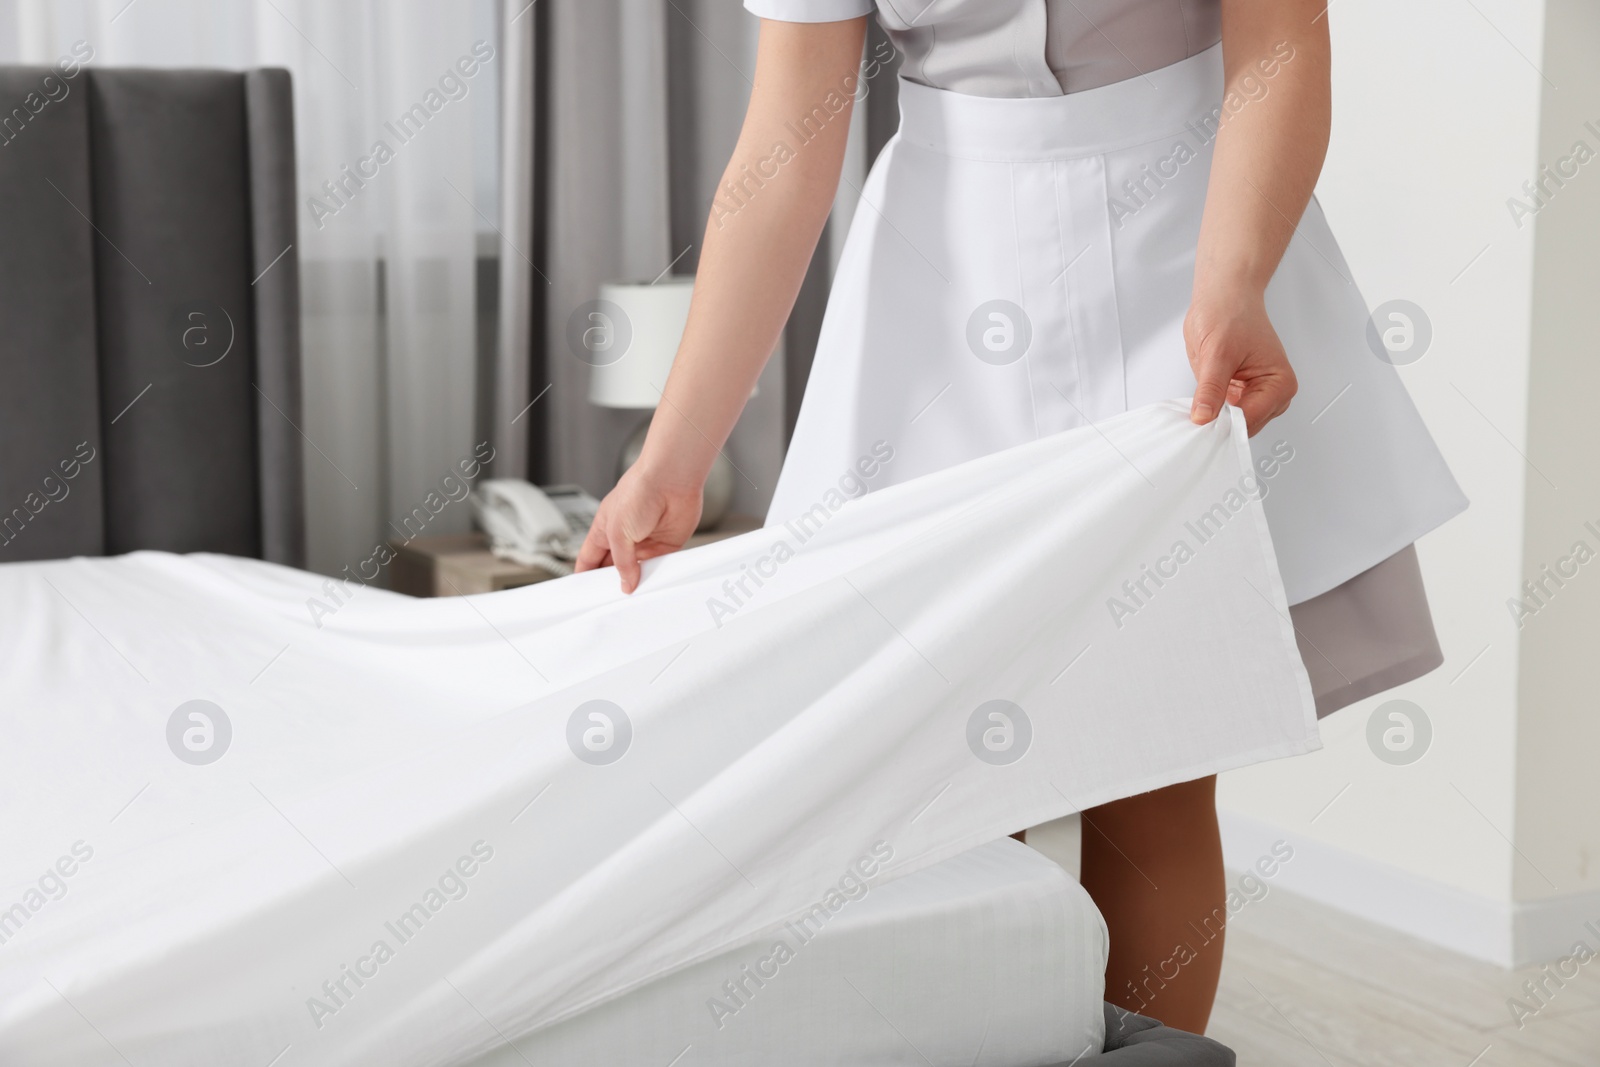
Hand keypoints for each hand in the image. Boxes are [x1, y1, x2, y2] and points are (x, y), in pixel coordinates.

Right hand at [574, 461, 702, 593]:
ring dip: (637, 582)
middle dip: (612, 583)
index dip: (584, 576)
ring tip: (633, 595)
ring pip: (638, 571)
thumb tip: (626, 583)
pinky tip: (654, 584)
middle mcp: (624, 537)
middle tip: (611, 600)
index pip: (589, 558)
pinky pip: (659, 567)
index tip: (583, 593)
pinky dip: (657, 577)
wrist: (671, 480)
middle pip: (614, 568)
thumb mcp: (617, 531)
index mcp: (604, 530)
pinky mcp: (666, 545)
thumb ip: (621, 561)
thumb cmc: (638, 491)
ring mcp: (645, 541)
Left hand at [1183, 285, 1296, 436]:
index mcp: (1280, 383)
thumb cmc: (1230, 314)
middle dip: (1219, 423)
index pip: (1251, 420)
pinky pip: (1225, 414)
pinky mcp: (1240, 394)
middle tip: (1197, 414)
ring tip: (1200, 401)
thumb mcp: (1217, 354)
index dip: (1224, 425)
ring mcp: (1257, 395)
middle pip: (1245, 427)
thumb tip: (1204, 417)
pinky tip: (1202, 401)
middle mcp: (1274, 393)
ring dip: (1214, 418)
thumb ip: (1211, 389)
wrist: (1224, 297)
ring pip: (1233, 425)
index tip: (1202, 425)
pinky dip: (1211, 411)